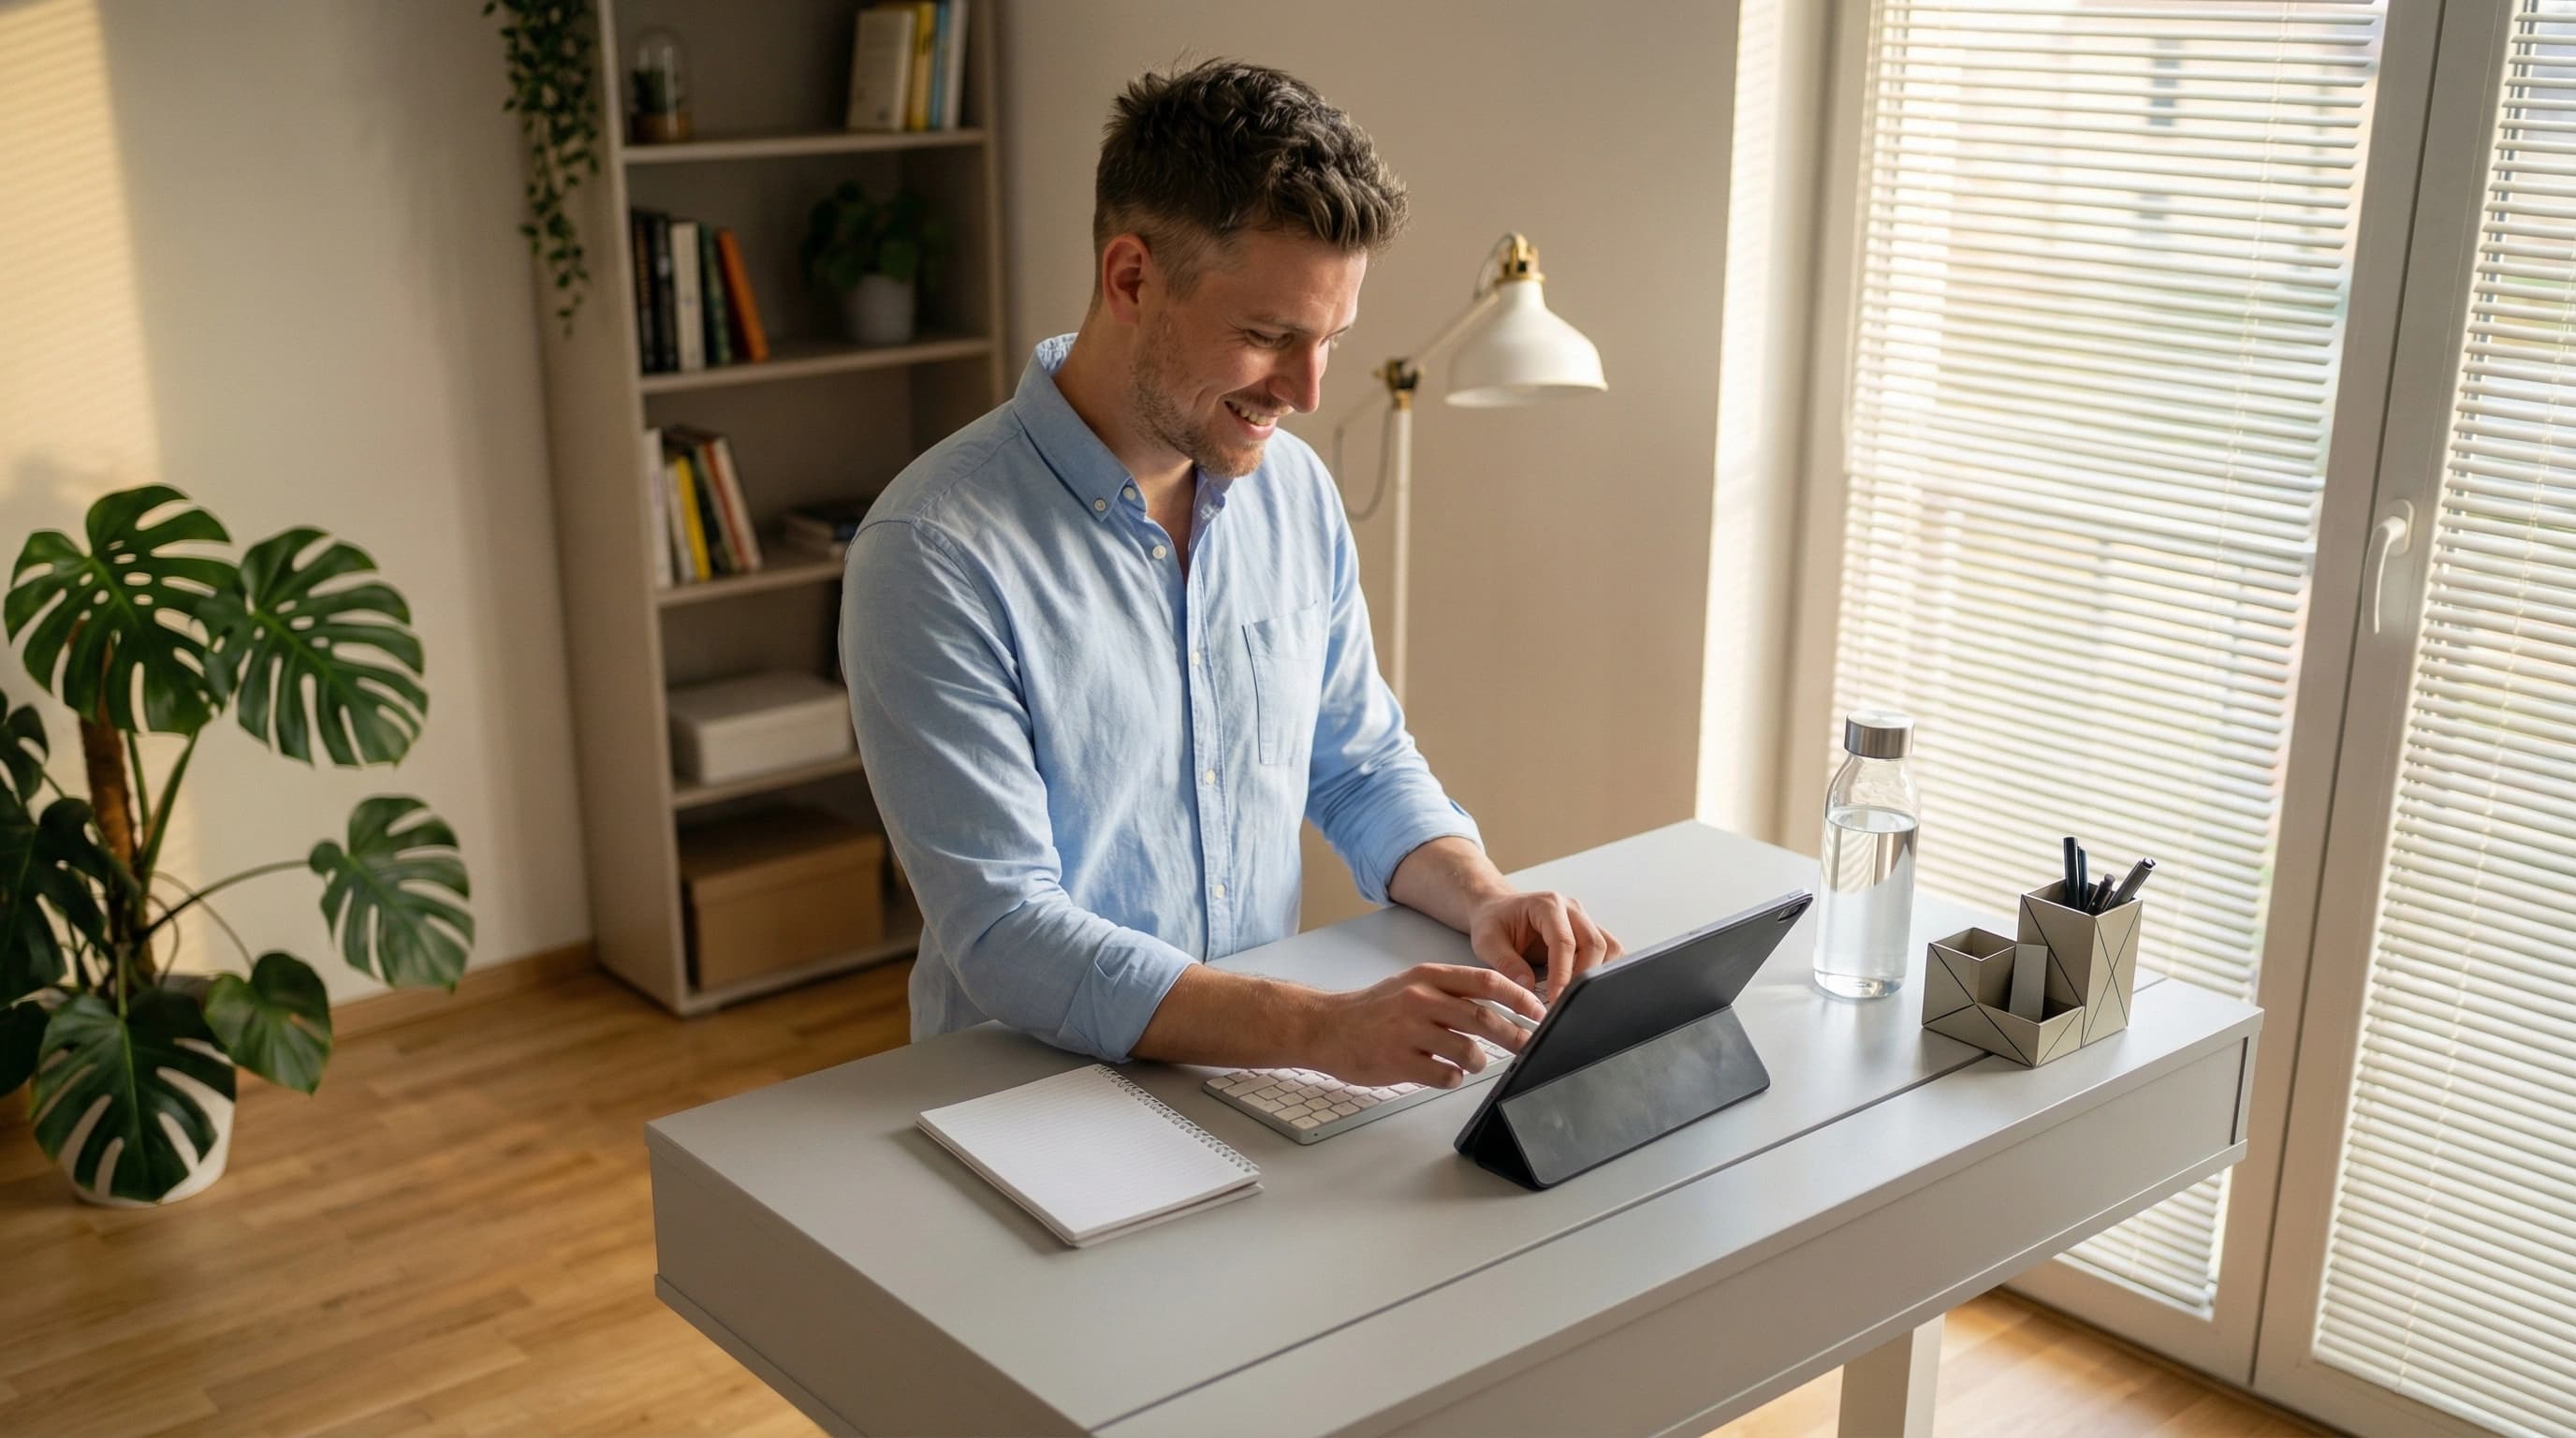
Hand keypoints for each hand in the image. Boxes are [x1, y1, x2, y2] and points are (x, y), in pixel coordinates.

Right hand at [1303, 964, 1546, 1088]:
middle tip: (1529, 1046)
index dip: (1519, 998)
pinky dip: (1452, 1078)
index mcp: (1428, 977)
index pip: (1486, 982)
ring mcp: (1409, 1032)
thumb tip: (1501, 1004)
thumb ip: (1452, 990)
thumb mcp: (1412, 984)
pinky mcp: (1400, 1062)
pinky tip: (1441, 1072)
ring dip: (1478, 1061)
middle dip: (1515, 1035)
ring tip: (1471, 1061)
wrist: (1326, 1027)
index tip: (1538, 1011)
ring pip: (1468, 1051)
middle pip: (1484, 1018)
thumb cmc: (1374, 1009)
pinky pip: (1445, 1076)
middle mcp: (1421, 1000)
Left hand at [1468, 890, 1623, 1000]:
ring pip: (1608, 947)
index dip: (1563, 973)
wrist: (1496, 910)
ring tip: (1578, 996)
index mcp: (1547, 905)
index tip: (1556, 998)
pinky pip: (1607, 951)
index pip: (1564, 941)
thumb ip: (1507, 964)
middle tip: (1568, 1002)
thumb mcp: (1488, 942)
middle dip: (1584, 977)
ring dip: (1598, 974)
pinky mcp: (1587, 933)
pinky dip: (1603, 970)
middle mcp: (1570, 909)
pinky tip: (1586, 987)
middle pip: (1594, 943)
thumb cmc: (1493, 920)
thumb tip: (1528, 988)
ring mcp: (1582, 920)